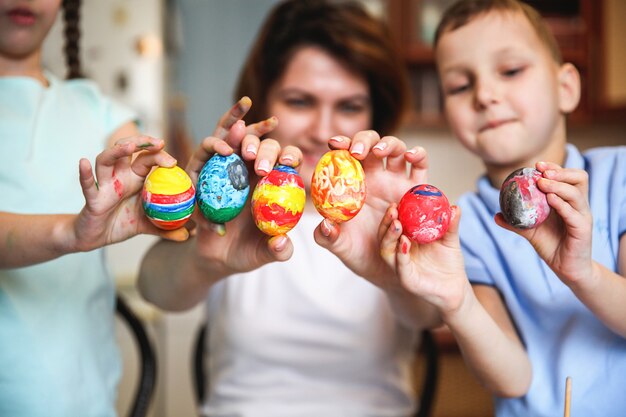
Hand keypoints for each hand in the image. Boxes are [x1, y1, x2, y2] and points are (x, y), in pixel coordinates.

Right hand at [75, 135, 184, 249]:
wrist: (94, 237)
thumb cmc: (120, 223)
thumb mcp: (148, 226)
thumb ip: (167, 229)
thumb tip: (189, 235)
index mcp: (135, 178)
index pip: (147, 158)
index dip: (159, 154)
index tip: (173, 161)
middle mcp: (119, 176)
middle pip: (127, 149)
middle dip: (141, 142)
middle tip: (158, 143)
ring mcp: (104, 185)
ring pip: (106, 160)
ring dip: (117, 151)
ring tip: (129, 146)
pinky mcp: (92, 198)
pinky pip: (88, 185)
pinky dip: (85, 174)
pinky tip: (83, 162)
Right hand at [185, 98, 302, 278]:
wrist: (216, 257)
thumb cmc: (247, 251)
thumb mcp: (265, 254)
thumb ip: (279, 250)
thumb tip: (281, 241)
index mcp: (275, 184)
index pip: (287, 160)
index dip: (290, 156)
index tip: (287, 163)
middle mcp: (255, 172)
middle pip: (264, 146)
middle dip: (265, 149)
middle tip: (261, 166)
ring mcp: (230, 168)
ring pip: (238, 138)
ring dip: (242, 136)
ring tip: (242, 148)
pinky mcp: (206, 169)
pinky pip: (209, 148)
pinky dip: (216, 143)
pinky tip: (223, 150)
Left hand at [313, 130, 429, 284]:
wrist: (389, 270)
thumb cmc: (361, 254)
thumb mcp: (341, 247)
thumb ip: (327, 237)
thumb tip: (325, 224)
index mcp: (353, 183)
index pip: (345, 155)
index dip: (341, 145)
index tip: (334, 144)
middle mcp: (375, 176)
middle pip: (371, 144)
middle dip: (363, 141)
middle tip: (356, 152)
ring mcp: (396, 180)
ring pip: (395, 148)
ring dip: (388, 144)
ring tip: (380, 152)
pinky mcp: (417, 189)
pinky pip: (421, 166)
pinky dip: (418, 154)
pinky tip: (410, 156)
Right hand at [378, 203, 468, 315]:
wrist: (456, 286)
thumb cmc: (449, 262)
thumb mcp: (450, 239)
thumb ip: (451, 224)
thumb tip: (455, 207)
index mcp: (405, 242)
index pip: (392, 226)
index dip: (392, 215)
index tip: (395, 203)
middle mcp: (398, 254)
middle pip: (384, 237)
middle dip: (386, 223)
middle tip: (393, 210)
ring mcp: (400, 268)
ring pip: (387, 252)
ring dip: (390, 237)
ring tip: (397, 224)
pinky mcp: (407, 280)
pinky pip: (401, 266)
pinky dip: (401, 254)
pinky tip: (405, 242)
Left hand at [495, 161, 592, 285]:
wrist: (564, 267)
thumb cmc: (550, 244)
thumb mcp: (529, 230)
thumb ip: (515, 222)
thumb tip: (496, 215)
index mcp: (568, 200)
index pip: (567, 176)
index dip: (554, 167)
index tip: (536, 165)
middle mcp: (578, 205)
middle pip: (579, 178)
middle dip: (560, 171)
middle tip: (541, 171)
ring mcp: (583, 216)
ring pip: (576, 194)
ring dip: (559, 185)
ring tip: (542, 183)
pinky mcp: (584, 229)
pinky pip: (574, 214)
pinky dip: (562, 205)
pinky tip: (550, 200)